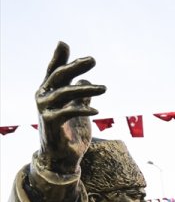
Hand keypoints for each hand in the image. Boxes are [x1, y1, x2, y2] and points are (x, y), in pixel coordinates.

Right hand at [36, 42, 105, 173]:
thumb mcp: (79, 111)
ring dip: (85, 89)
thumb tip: (86, 80)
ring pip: (64, 93)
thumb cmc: (70, 133)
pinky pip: (66, 112)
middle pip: (58, 76)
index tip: (64, 43)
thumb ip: (81, 96)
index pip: (53, 71)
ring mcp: (45, 110)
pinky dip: (82, 109)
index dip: (58, 57)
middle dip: (75, 66)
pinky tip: (97, 110)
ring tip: (104, 88)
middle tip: (93, 60)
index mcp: (49, 92)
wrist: (63, 158)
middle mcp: (43, 97)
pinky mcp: (50, 124)